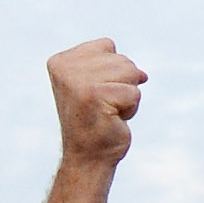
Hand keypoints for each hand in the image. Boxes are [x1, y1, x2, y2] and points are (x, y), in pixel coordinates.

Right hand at [47, 38, 145, 168]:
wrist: (88, 155)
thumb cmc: (97, 120)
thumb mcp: (98, 84)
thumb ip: (112, 66)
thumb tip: (142, 74)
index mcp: (60, 60)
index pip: (108, 46)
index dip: (113, 71)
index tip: (96, 92)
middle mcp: (65, 68)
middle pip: (122, 60)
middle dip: (124, 84)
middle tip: (104, 105)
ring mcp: (78, 81)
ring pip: (130, 73)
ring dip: (128, 95)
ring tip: (109, 110)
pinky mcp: (95, 95)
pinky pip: (134, 93)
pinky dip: (131, 109)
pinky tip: (112, 119)